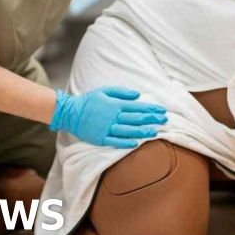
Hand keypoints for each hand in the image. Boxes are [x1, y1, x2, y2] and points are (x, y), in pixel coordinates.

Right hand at [49, 87, 166, 147]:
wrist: (70, 113)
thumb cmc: (88, 101)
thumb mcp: (104, 90)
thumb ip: (122, 92)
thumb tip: (138, 95)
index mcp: (115, 105)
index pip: (137, 107)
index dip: (151, 109)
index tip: (162, 111)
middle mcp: (113, 117)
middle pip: (136, 119)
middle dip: (151, 119)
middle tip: (164, 120)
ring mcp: (107, 128)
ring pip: (128, 130)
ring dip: (142, 131)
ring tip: (155, 132)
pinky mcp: (100, 138)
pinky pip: (115, 141)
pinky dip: (125, 142)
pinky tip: (136, 143)